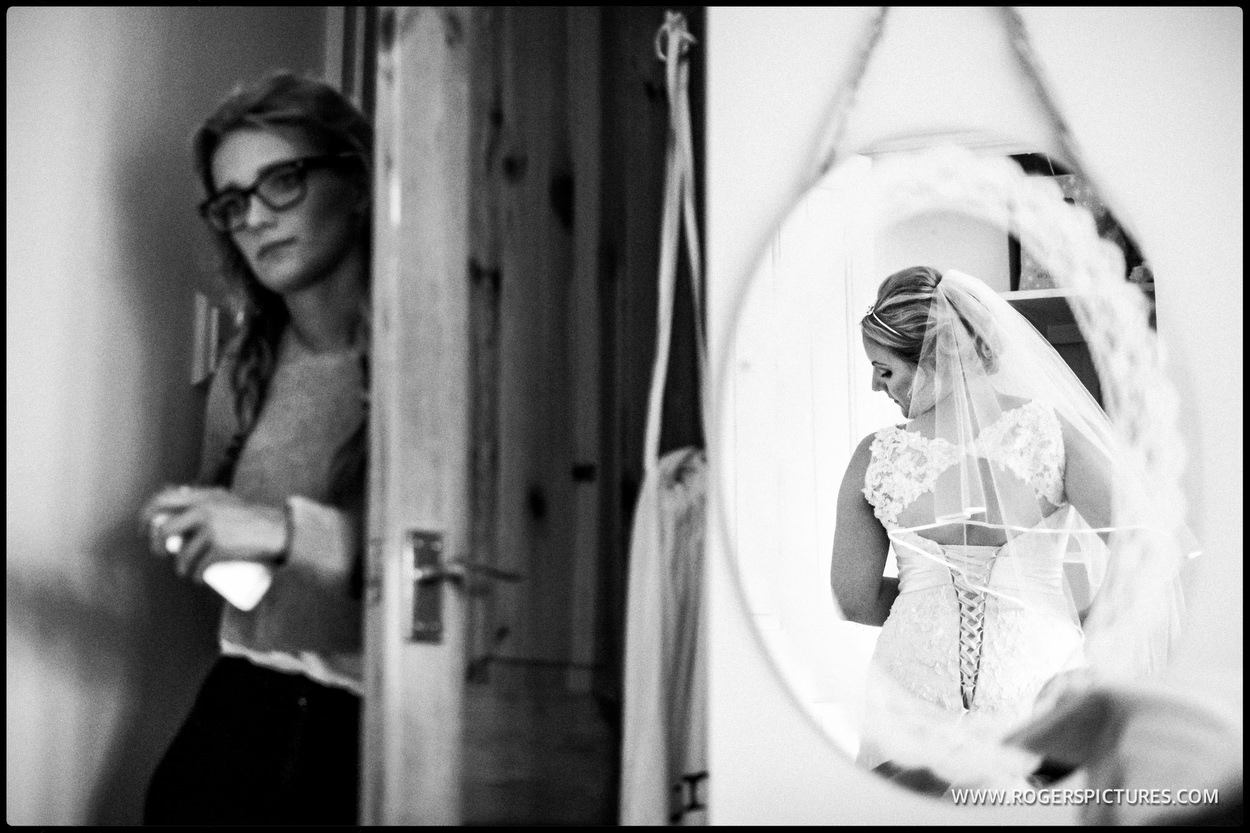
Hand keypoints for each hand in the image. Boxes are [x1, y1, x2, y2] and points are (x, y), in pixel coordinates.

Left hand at [140, 485, 287, 582]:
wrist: (278, 530)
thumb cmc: (252, 517)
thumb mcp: (228, 501)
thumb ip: (207, 499)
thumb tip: (178, 500)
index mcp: (203, 496)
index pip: (163, 499)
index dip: (148, 515)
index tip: (147, 528)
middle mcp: (203, 509)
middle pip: (164, 528)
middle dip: (156, 543)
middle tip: (161, 551)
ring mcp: (211, 529)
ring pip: (182, 553)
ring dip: (180, 567)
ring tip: (185, 571)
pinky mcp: (219, 548)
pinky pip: (198, 566)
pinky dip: (195, 575)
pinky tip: (196, 579)